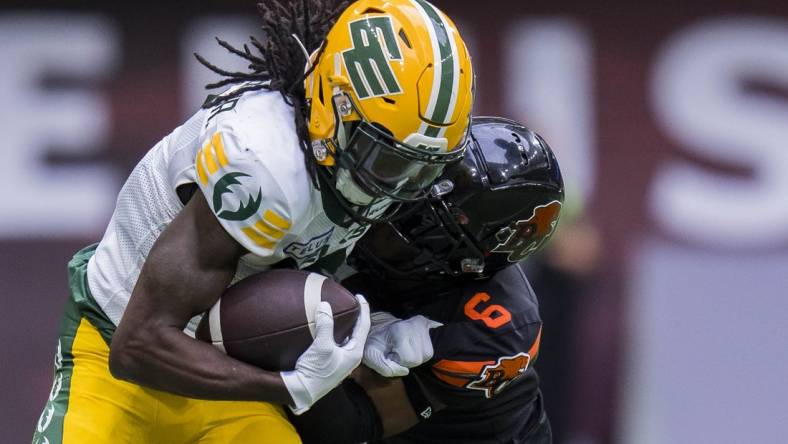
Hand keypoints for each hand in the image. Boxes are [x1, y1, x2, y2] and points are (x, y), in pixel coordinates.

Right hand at [281, 294, 370, 413]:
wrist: (300, 391)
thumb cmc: (315, 371)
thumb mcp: (322, 346)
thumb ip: (325, 324)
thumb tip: (325, 305)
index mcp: (355, 353)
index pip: (364, 327)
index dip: (364, 310)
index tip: (360, 296)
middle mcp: (350, 357)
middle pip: (357, 332)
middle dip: (355, 317)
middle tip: (350, 303)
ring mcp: (341, 361)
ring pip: (347, 338)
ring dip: (345, 325)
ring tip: (340, 313)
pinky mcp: (330, 363)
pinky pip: (336, 343)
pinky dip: (335, 332)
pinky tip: (326, 328)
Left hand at [363, 311, 441, 376]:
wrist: (377, 325)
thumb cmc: (374, 342)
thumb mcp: (371, 355)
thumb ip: (385, 368)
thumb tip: (405, 371)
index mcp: (399, 329)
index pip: (409, 359)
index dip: (398, 361)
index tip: (389, 354)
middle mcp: (415, 324)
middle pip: (419, 358)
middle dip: (407, 360)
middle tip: (397, 352)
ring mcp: (423, 324)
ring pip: (427, 354)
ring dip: (415, 356)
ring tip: (404, 349)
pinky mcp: (428, 324)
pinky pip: (431, 347)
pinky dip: (421, 351)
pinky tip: (411, 345)